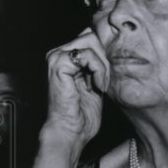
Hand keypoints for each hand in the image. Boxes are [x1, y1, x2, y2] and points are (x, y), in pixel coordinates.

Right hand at [41, 28, 109, 153]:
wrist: (71, 131)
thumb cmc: (83, 113)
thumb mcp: (97, 82)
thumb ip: (100, 63)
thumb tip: (111, 46)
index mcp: (66, 56)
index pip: (92, 37)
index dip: (106, 56)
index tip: (105, 79)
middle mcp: (58, 53)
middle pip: (94, 37)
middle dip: (106, 60)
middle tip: (103, 83)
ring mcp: (56, 57)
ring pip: (92, 43)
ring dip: (103, 66)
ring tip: (99, 85)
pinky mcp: (58, 63)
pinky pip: (88, 55)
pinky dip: (99, 71)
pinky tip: (96, 87)